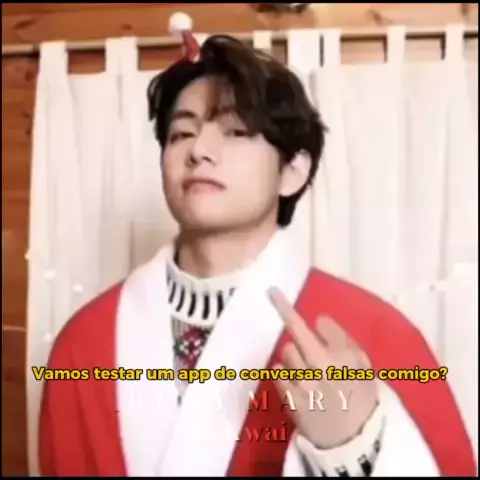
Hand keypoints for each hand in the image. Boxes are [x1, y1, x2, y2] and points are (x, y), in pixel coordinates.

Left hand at [268, 288, 377, 449]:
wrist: (355, 442)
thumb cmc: (360, 398)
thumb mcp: (363, 366)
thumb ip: (342, 340)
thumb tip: (318, 320)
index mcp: (346, 356)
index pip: (319, 324)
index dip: (289, 307)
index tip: (271, 291)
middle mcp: (325, 366)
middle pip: (297, 335)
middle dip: (298, 335)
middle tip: (301, 339)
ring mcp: (306, 383)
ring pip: (287, 352)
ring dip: (295, 358)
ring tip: (309, 374)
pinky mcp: (292, 399)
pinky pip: (278, 374)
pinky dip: (286, 375)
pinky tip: (300, 386)